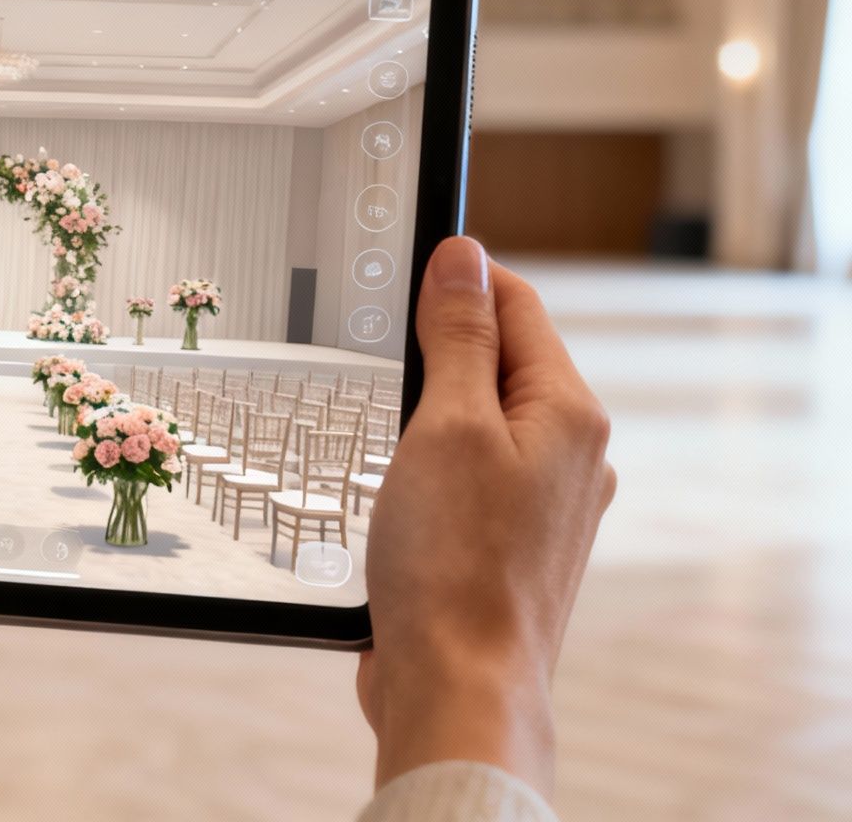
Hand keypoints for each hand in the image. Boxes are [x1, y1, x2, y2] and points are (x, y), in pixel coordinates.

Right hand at [357, 237, 615, 795]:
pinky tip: (391, 493)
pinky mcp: (506, 544)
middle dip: (432, 352)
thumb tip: (464, 258)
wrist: (457, 687)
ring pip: (476, 421)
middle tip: (374, 364)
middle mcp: (572, 456)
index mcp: (569, 414)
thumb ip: (457, 336)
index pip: (515, 304)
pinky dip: (424, 468)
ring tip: (381, 439)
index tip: (397, 273)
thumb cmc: (454, 565)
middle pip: (496, 361)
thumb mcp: (446, 424)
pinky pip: (465, 474)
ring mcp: (542, 504)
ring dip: (423, 415)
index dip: (455, 279)